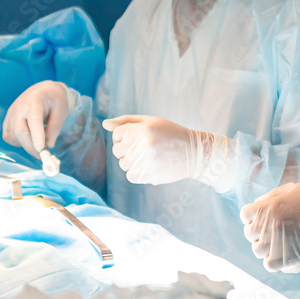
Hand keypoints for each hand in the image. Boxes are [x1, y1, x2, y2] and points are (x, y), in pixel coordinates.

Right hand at [2, 81, 72, 156]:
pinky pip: (8, 136)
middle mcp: (19, 106)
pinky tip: (28, 137)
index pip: (34, 119)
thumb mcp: (61, 111)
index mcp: (34, 101)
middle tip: (43, 156)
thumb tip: (48, 145)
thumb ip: (55, 128)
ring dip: (25, 144)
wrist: (44, 90)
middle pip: (19, 131)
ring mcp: (11, 113)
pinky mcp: (7, 120)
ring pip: (13, 136)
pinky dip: (18, 142)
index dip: (36, 135)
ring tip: (38, 140)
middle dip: (31, 147)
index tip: (41, 150)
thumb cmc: (54, 100)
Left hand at [103, 115, 229, 185]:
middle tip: (142, 147)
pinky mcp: (151, 175)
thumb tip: (105, 124)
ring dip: (131, 162)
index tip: (136, 137)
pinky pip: (130, 176)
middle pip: (117, 150)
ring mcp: (148, 161)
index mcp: (144, 129)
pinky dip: (136, 173)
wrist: (194, 152)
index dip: (124, 136)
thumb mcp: (150, 121)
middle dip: (126, 149)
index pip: (117, 134)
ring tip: (147, 157)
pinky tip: (148, 166)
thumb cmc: (169, 133)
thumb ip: (126, 121)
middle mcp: (145, 145)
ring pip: (123, 164)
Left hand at [239, 183, 299, 272]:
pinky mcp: (289, 257)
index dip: (253, 217)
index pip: (245, 215)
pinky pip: (269, 265)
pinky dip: (274, 262)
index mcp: (269, 205)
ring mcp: (278, 241)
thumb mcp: (292, 189)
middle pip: (249, 234)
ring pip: (257, 251)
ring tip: (279, 245)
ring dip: (265, 248)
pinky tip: (284, 255)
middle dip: (258, 233)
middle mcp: (270, 224)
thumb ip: (271, 196)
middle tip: (272, 233)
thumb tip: (256, 204)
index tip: (263, 219)